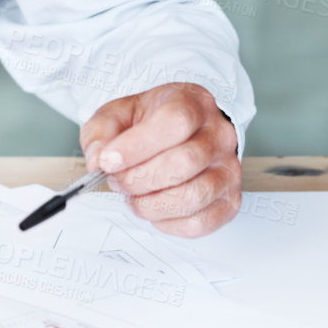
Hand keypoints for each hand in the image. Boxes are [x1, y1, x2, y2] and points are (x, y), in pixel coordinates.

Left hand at [79, 82, 240, 236]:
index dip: (137, 146)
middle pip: (182, 163)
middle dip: (138, 179)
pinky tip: (156, 208)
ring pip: (192, 197)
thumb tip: (98, 159)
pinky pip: (200, 223)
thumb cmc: (153, 123)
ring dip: (151, 205)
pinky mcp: (229, 200)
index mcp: (194, 104)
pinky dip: (168, 223)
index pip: (175, 122)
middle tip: (118, 180)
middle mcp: (219, 135)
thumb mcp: (119, 114)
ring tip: (135, 196)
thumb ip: (101, 132)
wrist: (184, 131)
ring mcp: (228, 169)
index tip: (109, 160)